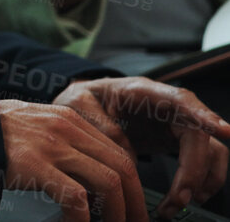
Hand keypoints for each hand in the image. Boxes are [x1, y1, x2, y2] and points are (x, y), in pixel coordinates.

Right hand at [0, 98, 144, 221]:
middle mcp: (66, 128)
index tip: (134, 205)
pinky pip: (76, 198)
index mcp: (70, 118)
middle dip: (135, 202)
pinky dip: (83, 219)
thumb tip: (89, 175)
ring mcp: (51, 146)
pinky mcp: (34, 165)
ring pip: (108, 182)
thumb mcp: (35, 125)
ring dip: (118, 214)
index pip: (119, 152)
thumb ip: (64, 141)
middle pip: (122, 167)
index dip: (133, 184)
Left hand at [56, 77, 229, 217]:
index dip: (204, 115)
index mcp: (143, 91)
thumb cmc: (83, 99)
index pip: (181, 100)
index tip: (223, 131)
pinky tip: (185, 197)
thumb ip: (103, 128)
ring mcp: (176, 123)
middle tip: (180, 198)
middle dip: (194, 170)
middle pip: (199, 136)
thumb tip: (128, 158)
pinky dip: (199, 181)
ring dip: (201, 180)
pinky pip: (202, 160)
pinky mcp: (177, 140)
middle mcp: (168, 106)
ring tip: (178, 203)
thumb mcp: (79, 105)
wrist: (84, 103)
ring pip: (209, 150)